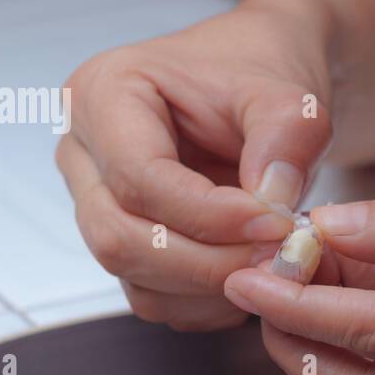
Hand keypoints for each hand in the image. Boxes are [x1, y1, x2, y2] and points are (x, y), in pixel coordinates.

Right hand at [55, 0, 343, 330]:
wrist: (265, 87)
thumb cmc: (261, 73)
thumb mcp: (290, 94)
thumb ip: (287, 139)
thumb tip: (272, 203)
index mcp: (103, 93)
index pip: (139, 178)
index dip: (210, 215)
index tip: (276, 223)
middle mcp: (84, 152)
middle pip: (119, 237)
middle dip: (206, 262)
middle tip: (277, 255)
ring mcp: (97, 202)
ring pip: (133, 276)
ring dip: (209, 287)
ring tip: (273, 260)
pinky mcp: (126, 240)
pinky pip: (153, 296)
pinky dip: (206, 301)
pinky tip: (251, 270)